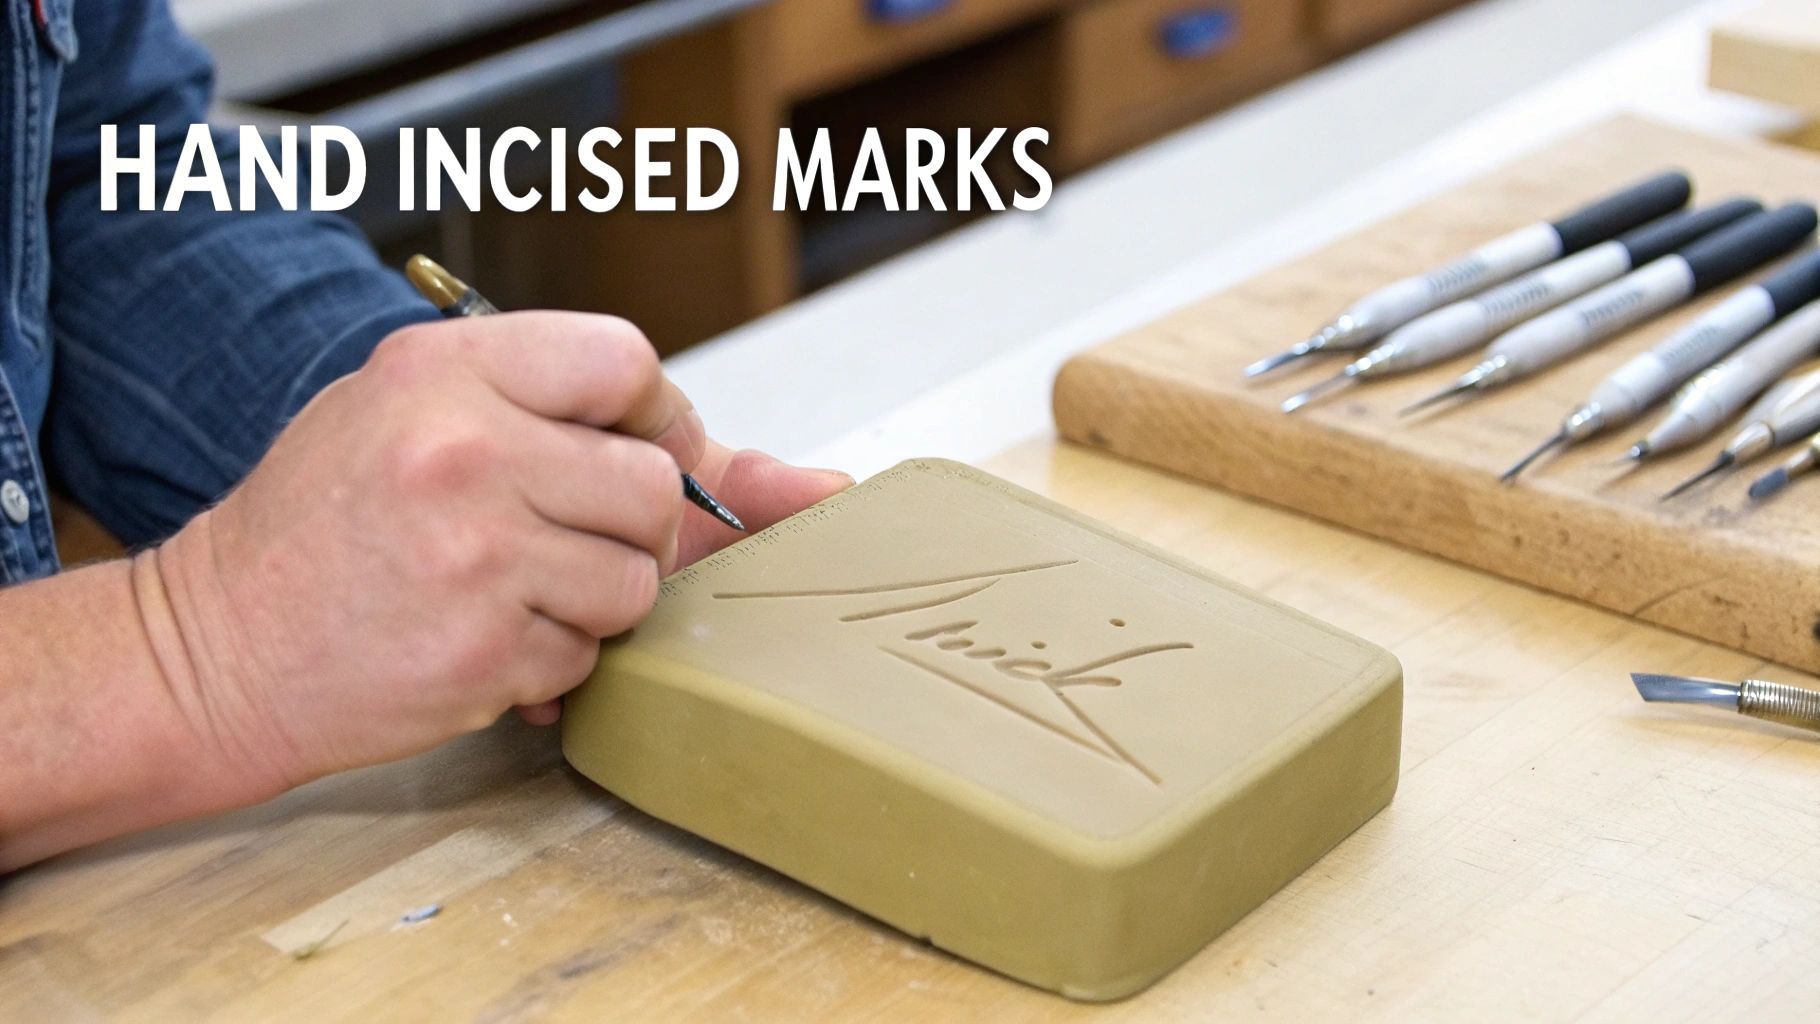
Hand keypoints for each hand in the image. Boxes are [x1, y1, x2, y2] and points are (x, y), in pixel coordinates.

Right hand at [145, 313, 849, 795]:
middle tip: (556, 537)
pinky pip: (590, 650)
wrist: (214, 645)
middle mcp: (466, 448)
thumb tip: (811, 488)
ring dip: (595, 600)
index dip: (650, 417)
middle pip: (655, 485)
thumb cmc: (322, 527)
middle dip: (630, 526)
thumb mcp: (420, 419)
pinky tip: (479, 637)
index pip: (626, 361)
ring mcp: (477, 551)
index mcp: (445, 370)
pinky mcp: (483, 645)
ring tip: (509, 589)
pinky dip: (554, 657)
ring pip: (638, 578)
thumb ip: (575, 418)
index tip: (625, 450)